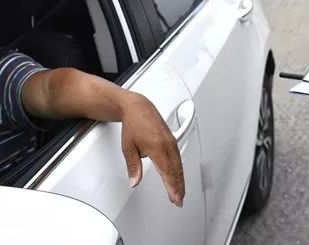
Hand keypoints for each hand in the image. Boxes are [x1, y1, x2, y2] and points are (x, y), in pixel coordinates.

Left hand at [119, 93, 184, 207]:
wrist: (138, 107)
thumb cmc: (133, 124)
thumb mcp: (128, 148)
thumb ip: (133, 167)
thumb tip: (134, 182)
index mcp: (157, 147)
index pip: (167, 172)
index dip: (172, 187)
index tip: (175, 198)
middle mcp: (167, 144)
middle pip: (176, 171)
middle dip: (178, 187)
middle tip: (179, 200)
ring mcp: (171, 141)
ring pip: (179, 165)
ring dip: (180, 179)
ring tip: (179, 192)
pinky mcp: (172, 139)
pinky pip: (178, 157)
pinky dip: (179, 169)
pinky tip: (178, 176)